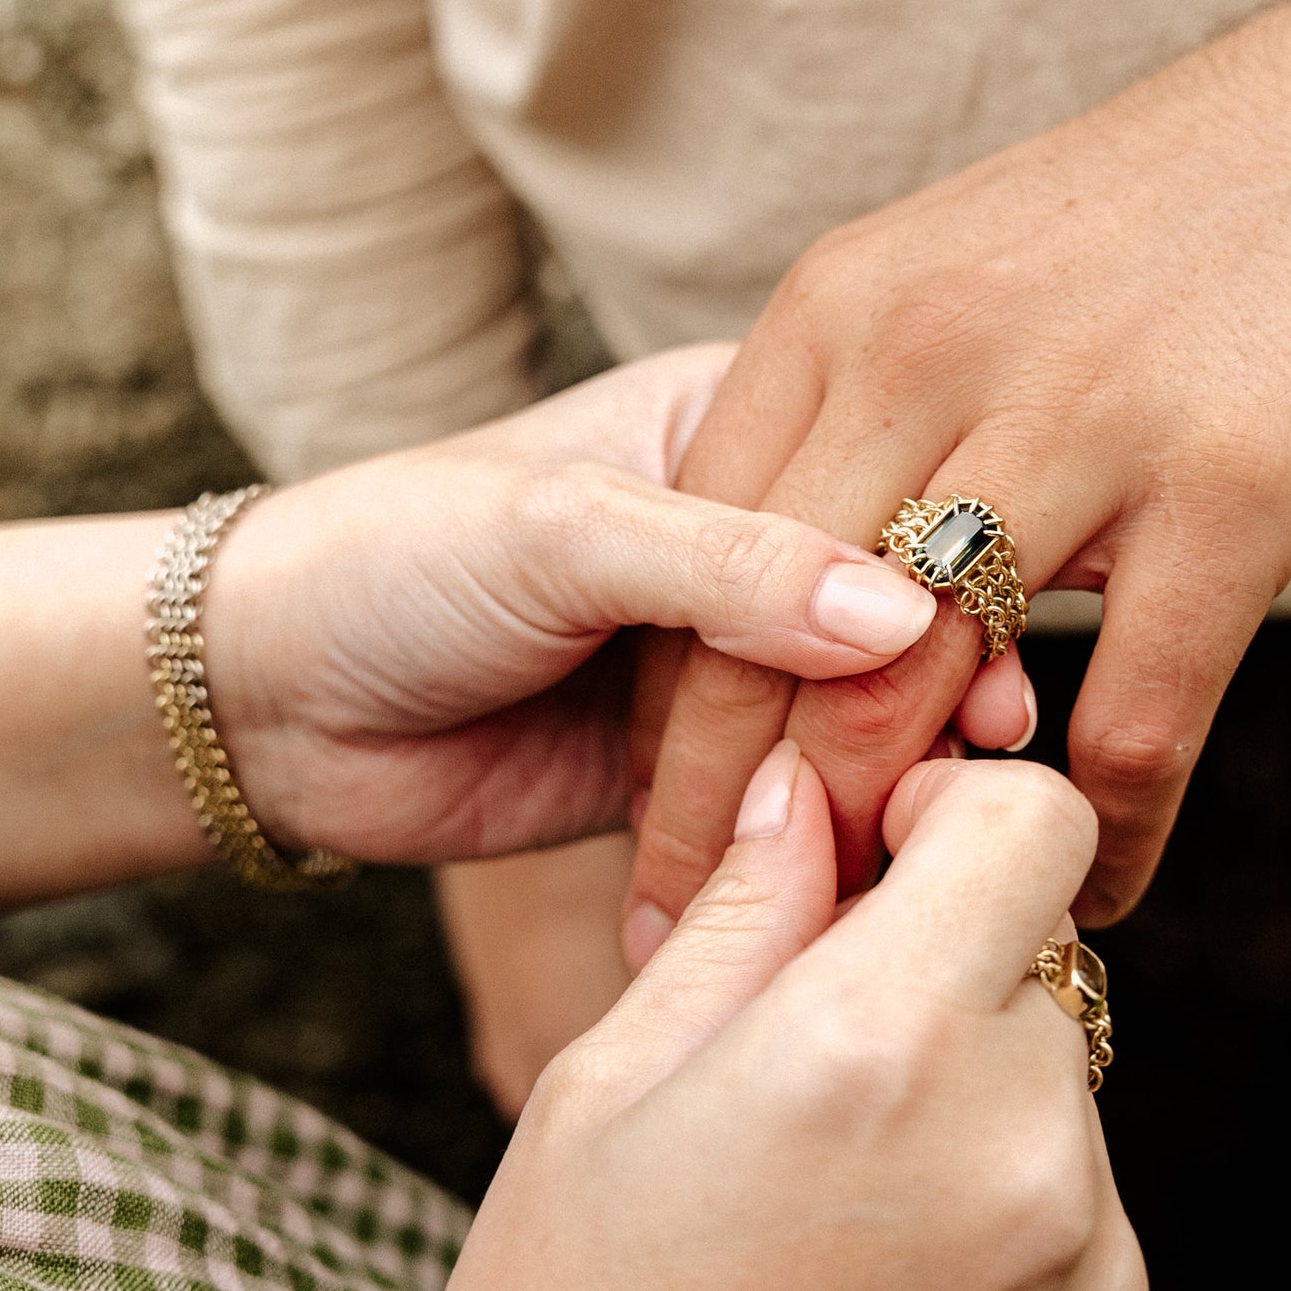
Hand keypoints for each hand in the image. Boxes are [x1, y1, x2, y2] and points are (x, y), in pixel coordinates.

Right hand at [166, 747, 1143, 1290]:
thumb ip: (738, 919)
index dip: (951, 812)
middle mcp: (1025, 1146)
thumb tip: (810, 793)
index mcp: (880, 1046)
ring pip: (1056, 1095)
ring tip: (811, 1235)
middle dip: (937, 974)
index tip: (871, 863)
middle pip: (1039, 959)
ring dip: (965, 1108)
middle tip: (794, 1080)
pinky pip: (1074, 1225)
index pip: (1034, 818)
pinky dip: (995, 1230)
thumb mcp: (597, 1100)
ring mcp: (1091, 1275)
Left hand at [203, 343, 940, 864]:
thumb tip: (902, 609)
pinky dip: (834, 835)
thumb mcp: (562, 530)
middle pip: (890, 604)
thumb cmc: (396, 558)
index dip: (955, 548)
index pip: (884, 474)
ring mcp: (730, 659)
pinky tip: (885, 864)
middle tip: (1000, 742)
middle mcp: (751, 538)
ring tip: (952, 816)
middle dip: (946, 674)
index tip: (1023, 622)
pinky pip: (793, 803)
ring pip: (852, 713)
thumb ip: (729, 563)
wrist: (267, 698)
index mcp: (734, 425)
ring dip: (895, 765)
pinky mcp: (701, 769)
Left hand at [627, 0, 1290, 942]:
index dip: (667, 708)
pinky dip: (1101, 824)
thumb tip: (809, 579)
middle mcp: (927, 357)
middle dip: (727, 817)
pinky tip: (1098, 882)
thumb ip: (875, 416)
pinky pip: (1130, 718)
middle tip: (707, 944)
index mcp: (844, 307)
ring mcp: (1077, 422)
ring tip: (861, 945)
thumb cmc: (1190, 211)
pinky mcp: (1228, 492)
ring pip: (910, 692)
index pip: (698, 547)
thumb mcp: (973, 271)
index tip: (655, 824)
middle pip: (769, 638)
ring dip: (880, 845)